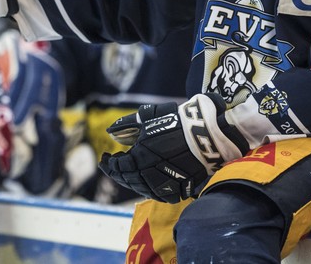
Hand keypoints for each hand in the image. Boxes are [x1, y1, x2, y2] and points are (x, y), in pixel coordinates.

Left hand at [99, 94, 248, 202]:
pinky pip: (160, 193)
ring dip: (133, 181)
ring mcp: (163, 185)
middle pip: (127, 179)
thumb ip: (126, 125)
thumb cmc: (175, 121)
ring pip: (142, 188)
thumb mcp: (148, 117)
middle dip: (119, 172)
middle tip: (115, 165)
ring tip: (131, 172)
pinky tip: (150, 180)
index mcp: (137, 159)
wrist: (204, 134)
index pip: (116, 167)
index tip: (106, 158)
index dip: (108, 163)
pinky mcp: (179, 188)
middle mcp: (147, 175)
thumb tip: (111, 132)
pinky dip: (150, 187)